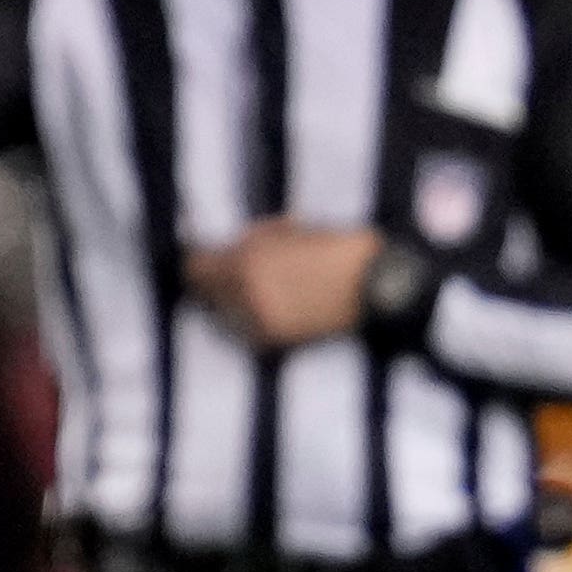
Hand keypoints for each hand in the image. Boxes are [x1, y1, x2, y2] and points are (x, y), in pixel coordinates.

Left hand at [184, 220, 382, 347]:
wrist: (377, 283)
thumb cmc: (333, 248)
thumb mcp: (284, 230)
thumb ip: (249, 240)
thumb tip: (222, 247)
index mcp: (244, 260)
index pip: (194, 269)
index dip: (196, 262)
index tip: (200, 260)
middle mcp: (245, 294)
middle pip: (204, 295)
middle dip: (210, 285)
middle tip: (220, 280)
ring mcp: (262, 320)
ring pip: (223, 318)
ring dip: (228, 308)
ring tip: (248, 296)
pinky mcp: (280, 341)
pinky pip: (248, 335)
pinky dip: (250, 326)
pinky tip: (265, 314)